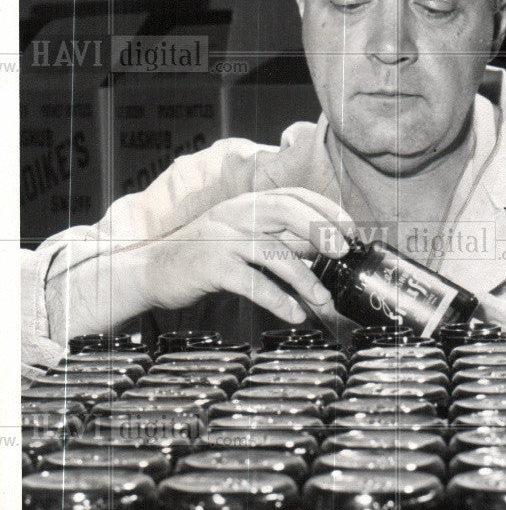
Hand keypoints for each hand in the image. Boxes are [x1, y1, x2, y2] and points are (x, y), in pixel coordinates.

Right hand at [139, 187, 353, 323]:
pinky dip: (278, 300)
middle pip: (287, 212)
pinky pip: (253, 284)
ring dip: (305, 279)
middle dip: (321, 230)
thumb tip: (322, 250)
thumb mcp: (241, 238)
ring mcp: (223, 239)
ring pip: (274, 253)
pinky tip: (294, 314)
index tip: (350, 230)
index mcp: (247, 203)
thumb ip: (276, 238)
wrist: (153, 271)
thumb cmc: (205, 256)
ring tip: (324, 300)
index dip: (325, 210)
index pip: (293, 196)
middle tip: (343, 254)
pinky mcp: (212, 267)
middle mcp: (236, 214)